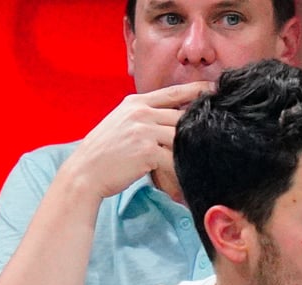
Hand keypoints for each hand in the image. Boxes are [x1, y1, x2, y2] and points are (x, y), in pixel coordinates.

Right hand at [62, 81, 214, 199]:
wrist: (85, 172)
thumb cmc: (104, 153)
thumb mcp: (123, 124)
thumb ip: (146, 117)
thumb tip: (172, 120)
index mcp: (136, 102)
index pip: (174, 92)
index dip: (197, 90)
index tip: (216, 89)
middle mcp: (141, 112)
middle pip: (183, 116)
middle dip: (200, 128)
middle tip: (216, 137)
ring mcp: (144, 130)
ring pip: (182, 138)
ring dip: (190, 153)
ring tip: (201, 163)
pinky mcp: (147, 150)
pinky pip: (174, 159)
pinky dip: (180, 170)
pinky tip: (184, 179)